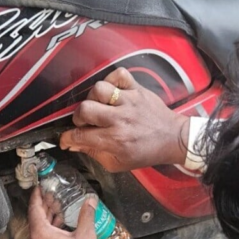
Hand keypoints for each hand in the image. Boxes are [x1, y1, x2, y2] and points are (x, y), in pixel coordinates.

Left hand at [27, 187, 101, 238]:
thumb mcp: (86, 235)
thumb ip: (86, 215)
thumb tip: (90, 201)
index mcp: (41, 235)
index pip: (34, 210)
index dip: (36, 197)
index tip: (39, 188)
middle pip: (36, 218)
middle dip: (43, 205)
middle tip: (51, 194)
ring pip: (39, 228)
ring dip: (47, 216)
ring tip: (57, 206)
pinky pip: (42, 237)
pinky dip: (49, 228)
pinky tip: (60, 223)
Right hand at [60, 67, 190, 171]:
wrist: (173, 139)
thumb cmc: (145, 153)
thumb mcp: (117, 163)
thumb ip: (94, 154)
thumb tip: (74, 144)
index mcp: (114, 140)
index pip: (80, 135)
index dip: (67, 138)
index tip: (66, 139)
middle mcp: (120, 119)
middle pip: (85, 109)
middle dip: (78, 117)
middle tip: (85, 123)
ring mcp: (129, 101)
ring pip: (99, 89)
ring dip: (93, 98)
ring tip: (99, 106)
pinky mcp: (137, 89)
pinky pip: (119, 75)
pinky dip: (111, 80)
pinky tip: (112, 92)